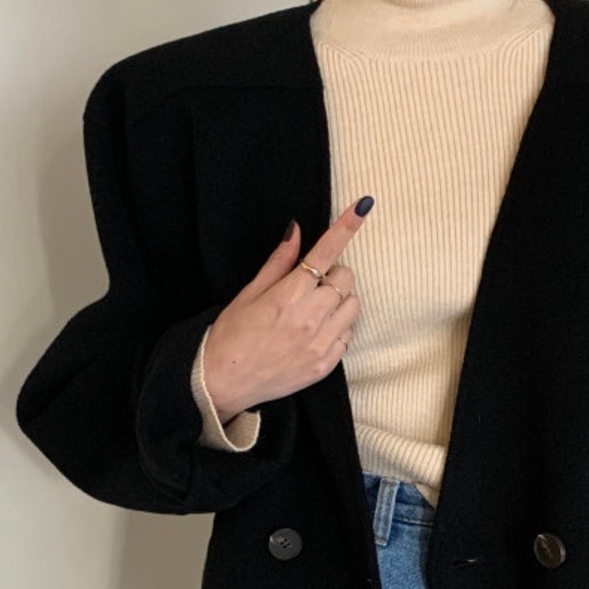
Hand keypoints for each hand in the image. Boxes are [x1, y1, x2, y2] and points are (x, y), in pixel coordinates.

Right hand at [200, 198, 371, 420]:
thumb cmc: (232, 335)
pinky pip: (348, 335)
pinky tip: (314, 333)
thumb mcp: (249, 293)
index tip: (364, 206)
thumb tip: (296, 230)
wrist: (224, 382)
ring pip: (354, 305)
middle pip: (346, 277)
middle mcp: (311, 317)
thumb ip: (279, 262)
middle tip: (311, 285)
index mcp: (289, 294)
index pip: (326, 251)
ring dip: (340, 301)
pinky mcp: (326, 364)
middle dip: (333, 274)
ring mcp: (321, 343)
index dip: (347, 226)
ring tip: (315, 310)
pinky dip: (337, 328)